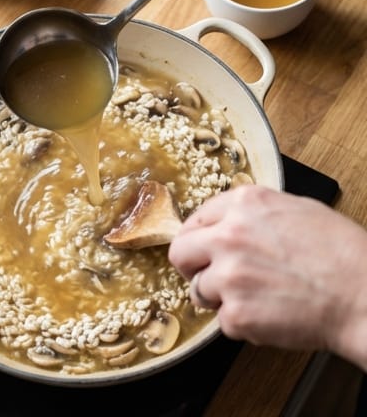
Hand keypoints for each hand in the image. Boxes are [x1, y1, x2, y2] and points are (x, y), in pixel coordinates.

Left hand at [168, 184, 366, 367]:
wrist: (364, 297)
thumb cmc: (342, 255)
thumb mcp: (296, 210)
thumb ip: (253, 212)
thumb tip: (230, 221)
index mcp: (244, 204)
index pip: (196, 219)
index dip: (200, 238)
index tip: (204, 250)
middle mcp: (229, 236)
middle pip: (180, 252)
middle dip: (191, 266)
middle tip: (208, 276)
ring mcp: (229, 276)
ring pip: (199, 290)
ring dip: (220, 298)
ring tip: (254, 299)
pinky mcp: (237, 314)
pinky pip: (223, 321)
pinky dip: (242, 324)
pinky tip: (269, 315)